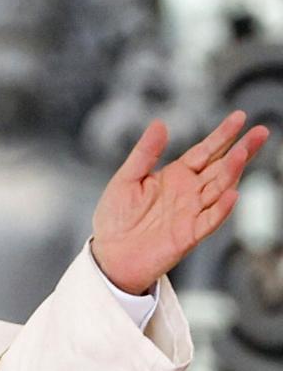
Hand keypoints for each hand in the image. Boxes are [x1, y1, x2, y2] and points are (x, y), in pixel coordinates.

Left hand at [92, 110, 269, 294]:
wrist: (111, 254)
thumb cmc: (116, 217)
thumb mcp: (126, 178)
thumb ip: (145, 153)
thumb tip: (159, 123)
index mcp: (175, 176)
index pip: (205, 151)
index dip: (222, 135)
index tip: (240, 117)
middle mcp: (189, 192)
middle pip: (220, 167)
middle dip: (240, 149)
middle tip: (259, 131)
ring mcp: (192, 213)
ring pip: (219, 189)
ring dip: (231, 172)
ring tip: (242, 153)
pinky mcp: (189, 235)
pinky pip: (210, 220)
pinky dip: (221, 209)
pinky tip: (231, 194)